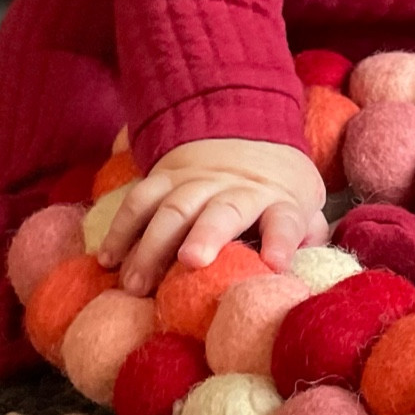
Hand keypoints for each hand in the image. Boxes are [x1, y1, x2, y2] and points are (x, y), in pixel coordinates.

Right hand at [98, 137, 328, 295]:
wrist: (245, 131)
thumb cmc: (276, 188)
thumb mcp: (303, 205)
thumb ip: (306, 236)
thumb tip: (308, 274)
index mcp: (278, 199)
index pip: (285, 219)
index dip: (282, 240)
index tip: (276, 264)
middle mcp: (238, 188)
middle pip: (223, 209)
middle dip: (206, 234)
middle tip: (191, 262)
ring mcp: (198, 181)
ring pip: (172, 207)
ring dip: (151, 245)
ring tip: (134, 283)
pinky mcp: (166, 176)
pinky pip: (139, 198)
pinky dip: (121, 228)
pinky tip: (107, 259)